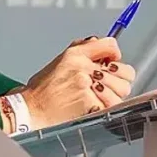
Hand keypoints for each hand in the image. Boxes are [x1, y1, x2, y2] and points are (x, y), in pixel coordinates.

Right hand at [20, 37, 135, 127]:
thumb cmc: (43, 90)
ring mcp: (88, 85)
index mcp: (76, 55)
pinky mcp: (90, 103)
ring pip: (122, 89)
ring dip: (115, 95)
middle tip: (108, 85)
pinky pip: (113, 105)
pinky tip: (95, 107)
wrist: (31, 110)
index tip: (112, 61)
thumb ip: (83, 50)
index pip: (110, 45)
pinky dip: (107, 107)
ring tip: (100, 98)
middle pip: (125, 70)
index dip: (115, 54)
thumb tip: (103, 46)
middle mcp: (83, 67)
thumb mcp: (61, 61)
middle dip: (120, 79)